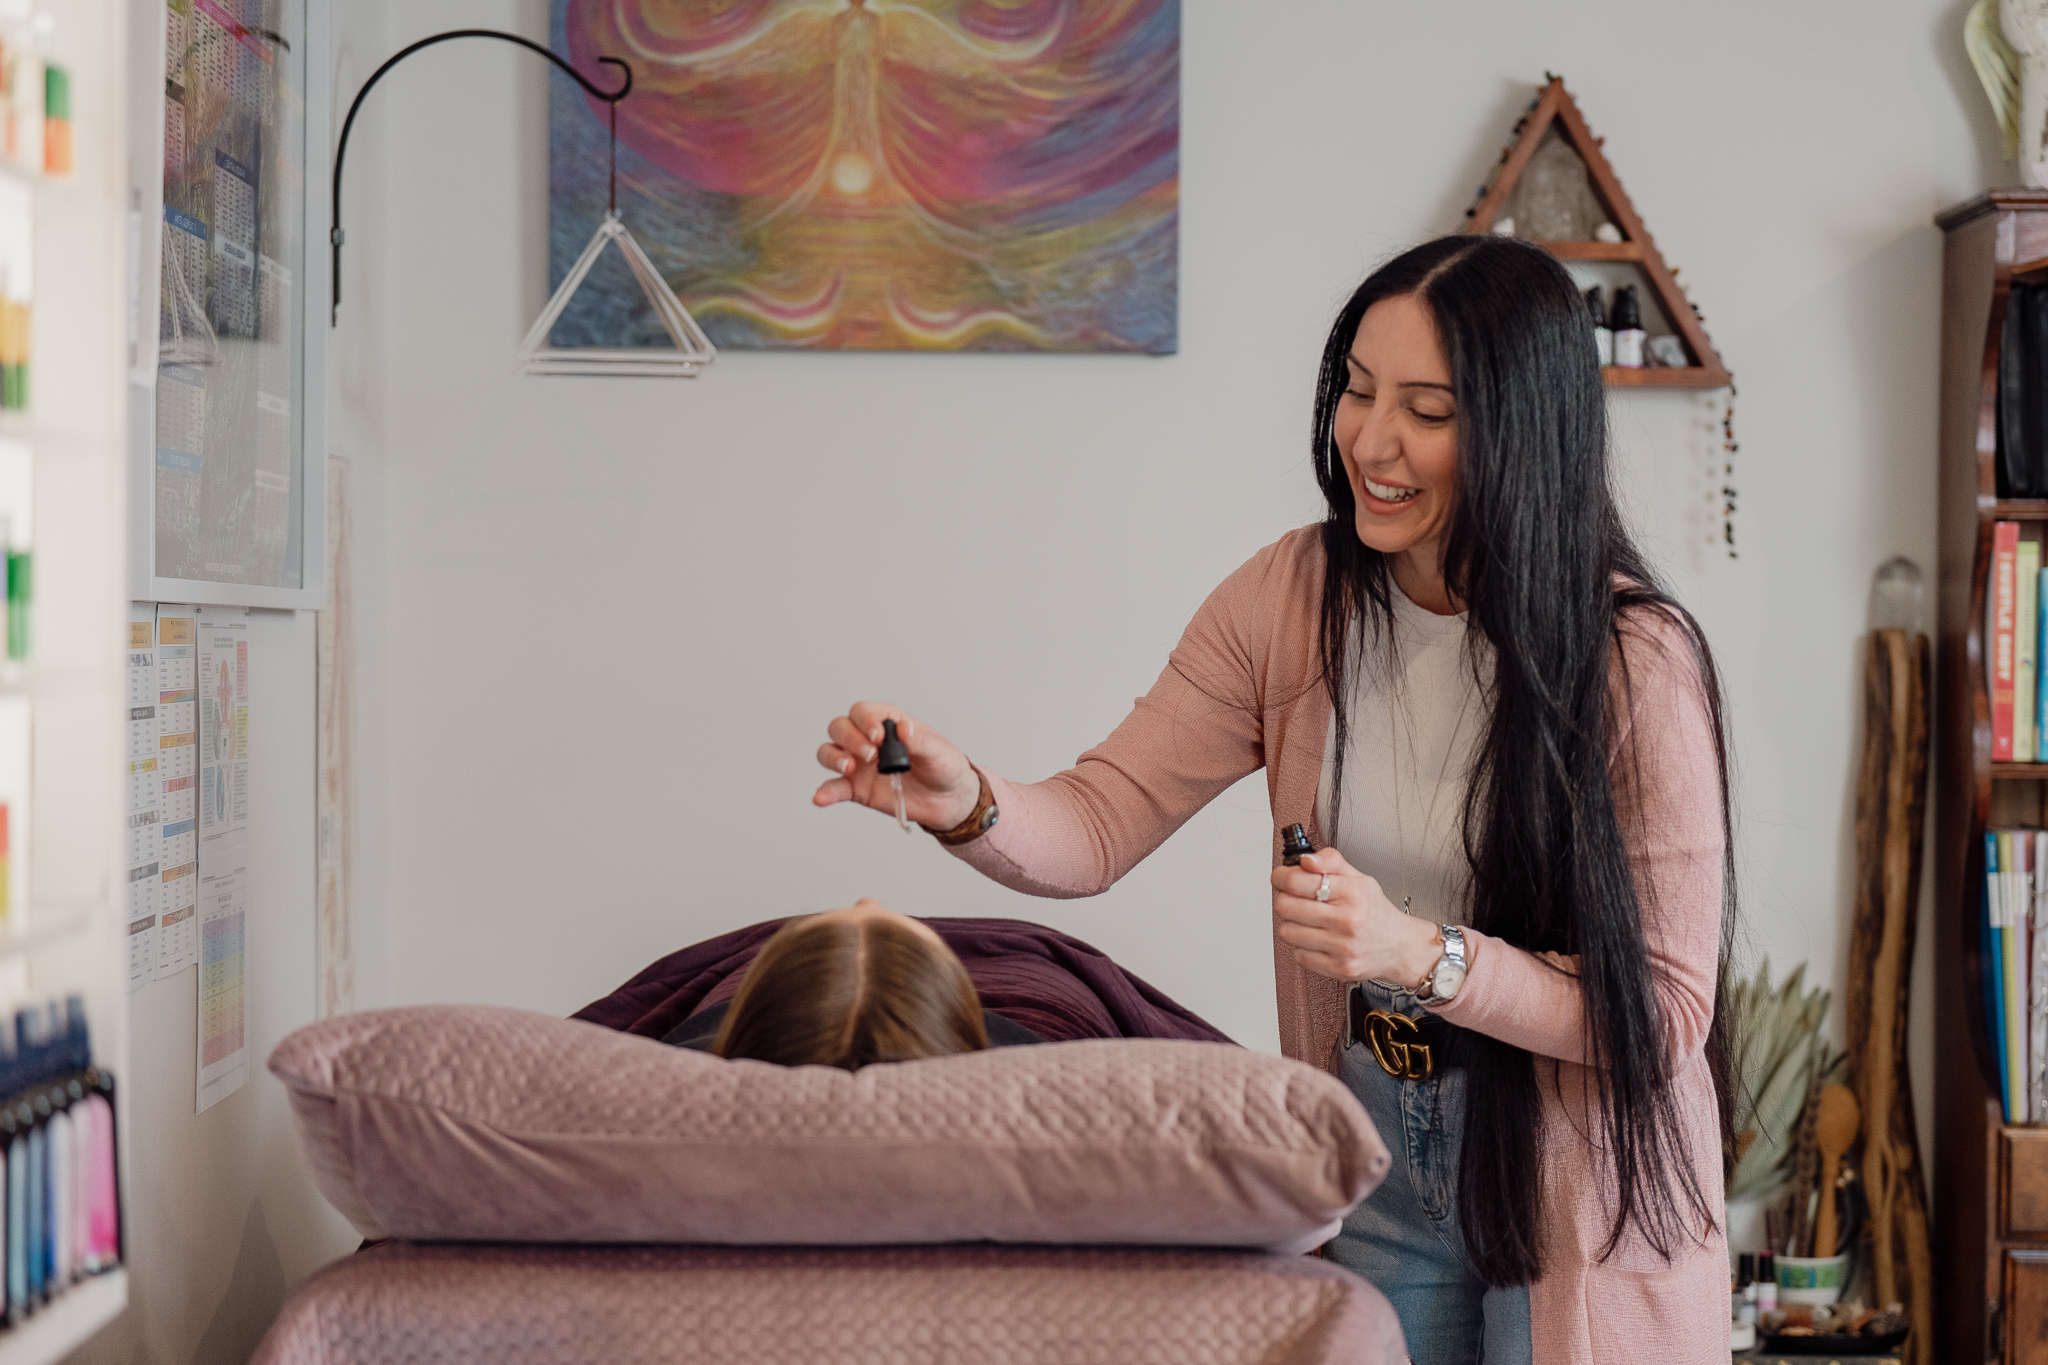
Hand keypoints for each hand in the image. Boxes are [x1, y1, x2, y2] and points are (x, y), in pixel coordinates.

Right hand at [813, 702, 980, 829]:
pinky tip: (821, 798)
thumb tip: (903, 729)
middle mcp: (867, 740)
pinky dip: (825, 792)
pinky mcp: (856, 789)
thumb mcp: (938, 751)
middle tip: (870, 755)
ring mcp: (859, 764)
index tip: (879, 736)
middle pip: (840, 727)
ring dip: (834, 758)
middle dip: (850, 738)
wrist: (949, 799)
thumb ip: (919, 740)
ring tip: (850, 768)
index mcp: (887, 723)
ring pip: (829, 752)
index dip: (865, 720)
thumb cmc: (943, 766)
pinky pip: (835, 788)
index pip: (863, 712)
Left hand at [1270, 848, 1443, 985]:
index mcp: (1352, 893)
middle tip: (1293, 898)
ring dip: (1292, 924)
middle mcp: (1347, 920)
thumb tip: (1305, 860)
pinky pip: (1298, 955)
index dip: (1281, 877)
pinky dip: (1302, 946)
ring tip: (1308, 920)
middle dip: (1284, 899)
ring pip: (1287, 932)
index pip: (1297, 882)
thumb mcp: (1360, 878)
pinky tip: (1317, 939)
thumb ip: (1331, 862)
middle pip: (1286, 907)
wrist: (1400, 947)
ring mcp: (1342, 947)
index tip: (1281, 877)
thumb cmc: (1376, 912)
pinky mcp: (1338, 968)